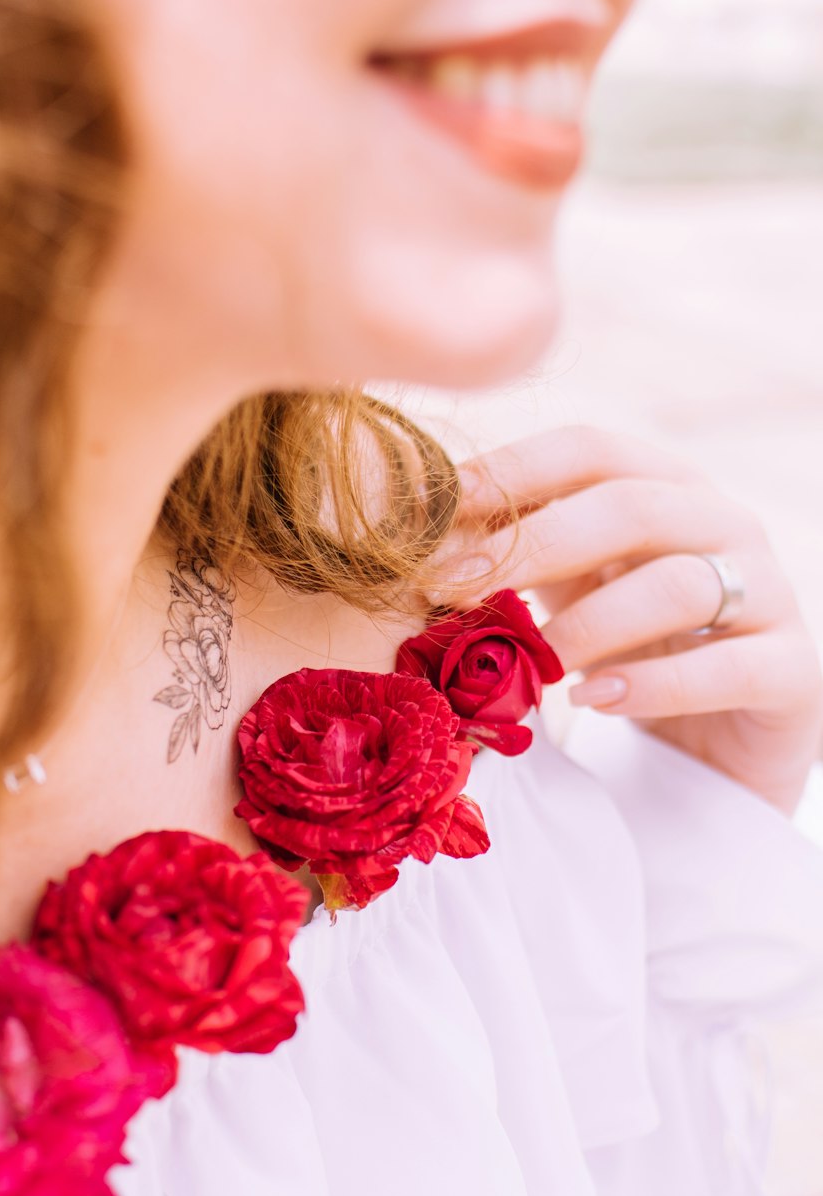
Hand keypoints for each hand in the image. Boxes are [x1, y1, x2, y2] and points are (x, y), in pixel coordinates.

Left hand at [443, 426, 822, 813]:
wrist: (717, 747)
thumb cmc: (628, 649)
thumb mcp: (566, 587)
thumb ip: (515, 552)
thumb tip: (412, 528)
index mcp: (666, 487)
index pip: (591, 448)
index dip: (511, 471)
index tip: (431, 511)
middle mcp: (725, 525)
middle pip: (630, 508)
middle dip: (531, 545)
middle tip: (453, 587)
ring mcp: (767, 595)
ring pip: (679, 586)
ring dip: (588, 625)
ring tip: (532, 661)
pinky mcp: (794, 672)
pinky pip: (728, 668)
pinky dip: (652, 686)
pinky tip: (593, 700)